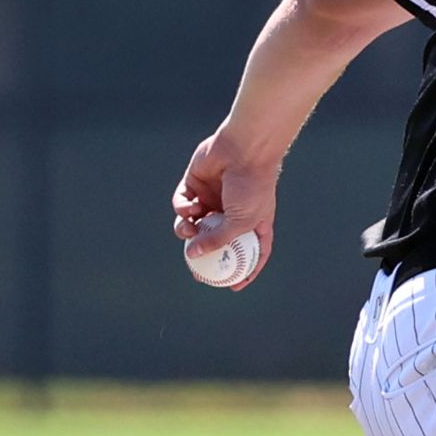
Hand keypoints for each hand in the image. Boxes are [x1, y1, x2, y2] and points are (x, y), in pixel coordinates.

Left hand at [172, 131, 278, 289]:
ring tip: (188, 230)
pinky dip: (183, 207)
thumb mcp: (241, 221)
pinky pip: (183, 202)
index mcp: (252, 222)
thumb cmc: (252, 186)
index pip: (251, 252)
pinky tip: (189, 206)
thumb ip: (218, 240)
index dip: (244, 270)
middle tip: (193, 268)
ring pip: (193, 223)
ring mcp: (213, 197)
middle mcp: (232, 211)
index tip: (233, 286)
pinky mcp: (196, 183)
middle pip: (215, 240)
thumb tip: (193, 256)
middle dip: (202, 255)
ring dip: (186, 230)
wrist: (244, 150)